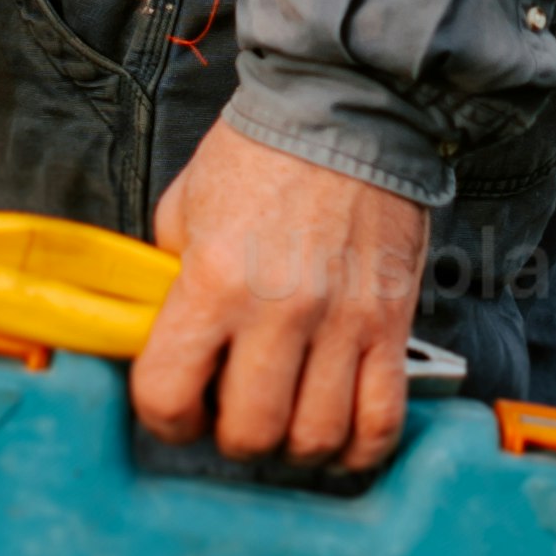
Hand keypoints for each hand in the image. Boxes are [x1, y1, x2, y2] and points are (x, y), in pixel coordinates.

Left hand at [136, 123, 432, 476]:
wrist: (346, 108)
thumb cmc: (259, 154)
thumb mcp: (185, 207)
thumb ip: (171, 278)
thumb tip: (165, 339)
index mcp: (213, 280)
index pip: (168, 393)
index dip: (164, 419)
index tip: (177, 412)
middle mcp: (277, 310)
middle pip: (248, 433)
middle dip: (231, 438)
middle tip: (234, 415)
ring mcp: (341, 321)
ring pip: (315, 438)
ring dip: (293, 446)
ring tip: (287, 421)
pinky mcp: (391, 323)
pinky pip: (381, 418)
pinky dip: (360, 447)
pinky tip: (340, 435)